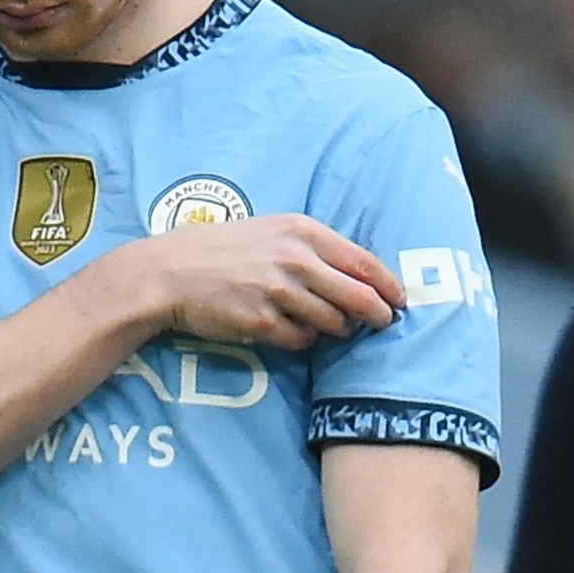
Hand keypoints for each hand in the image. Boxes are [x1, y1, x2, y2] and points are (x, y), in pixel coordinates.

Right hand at [137, 214, 405, 350]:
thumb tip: (361, 275)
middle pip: (358, 297)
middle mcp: (295, 260)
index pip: (364, 262)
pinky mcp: (261, 321)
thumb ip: (316, 248)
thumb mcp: (274, 231)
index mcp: (303, 232)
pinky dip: (304, 340)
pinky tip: (290, 330)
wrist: (172, 271)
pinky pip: (302, 341)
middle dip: (378, 315)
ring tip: (328, 325)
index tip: (402, 300)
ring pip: (333, 323)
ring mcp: (278, 292)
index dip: (389, 285)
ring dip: (337, 329)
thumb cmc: (227, 249)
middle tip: (384, 323)